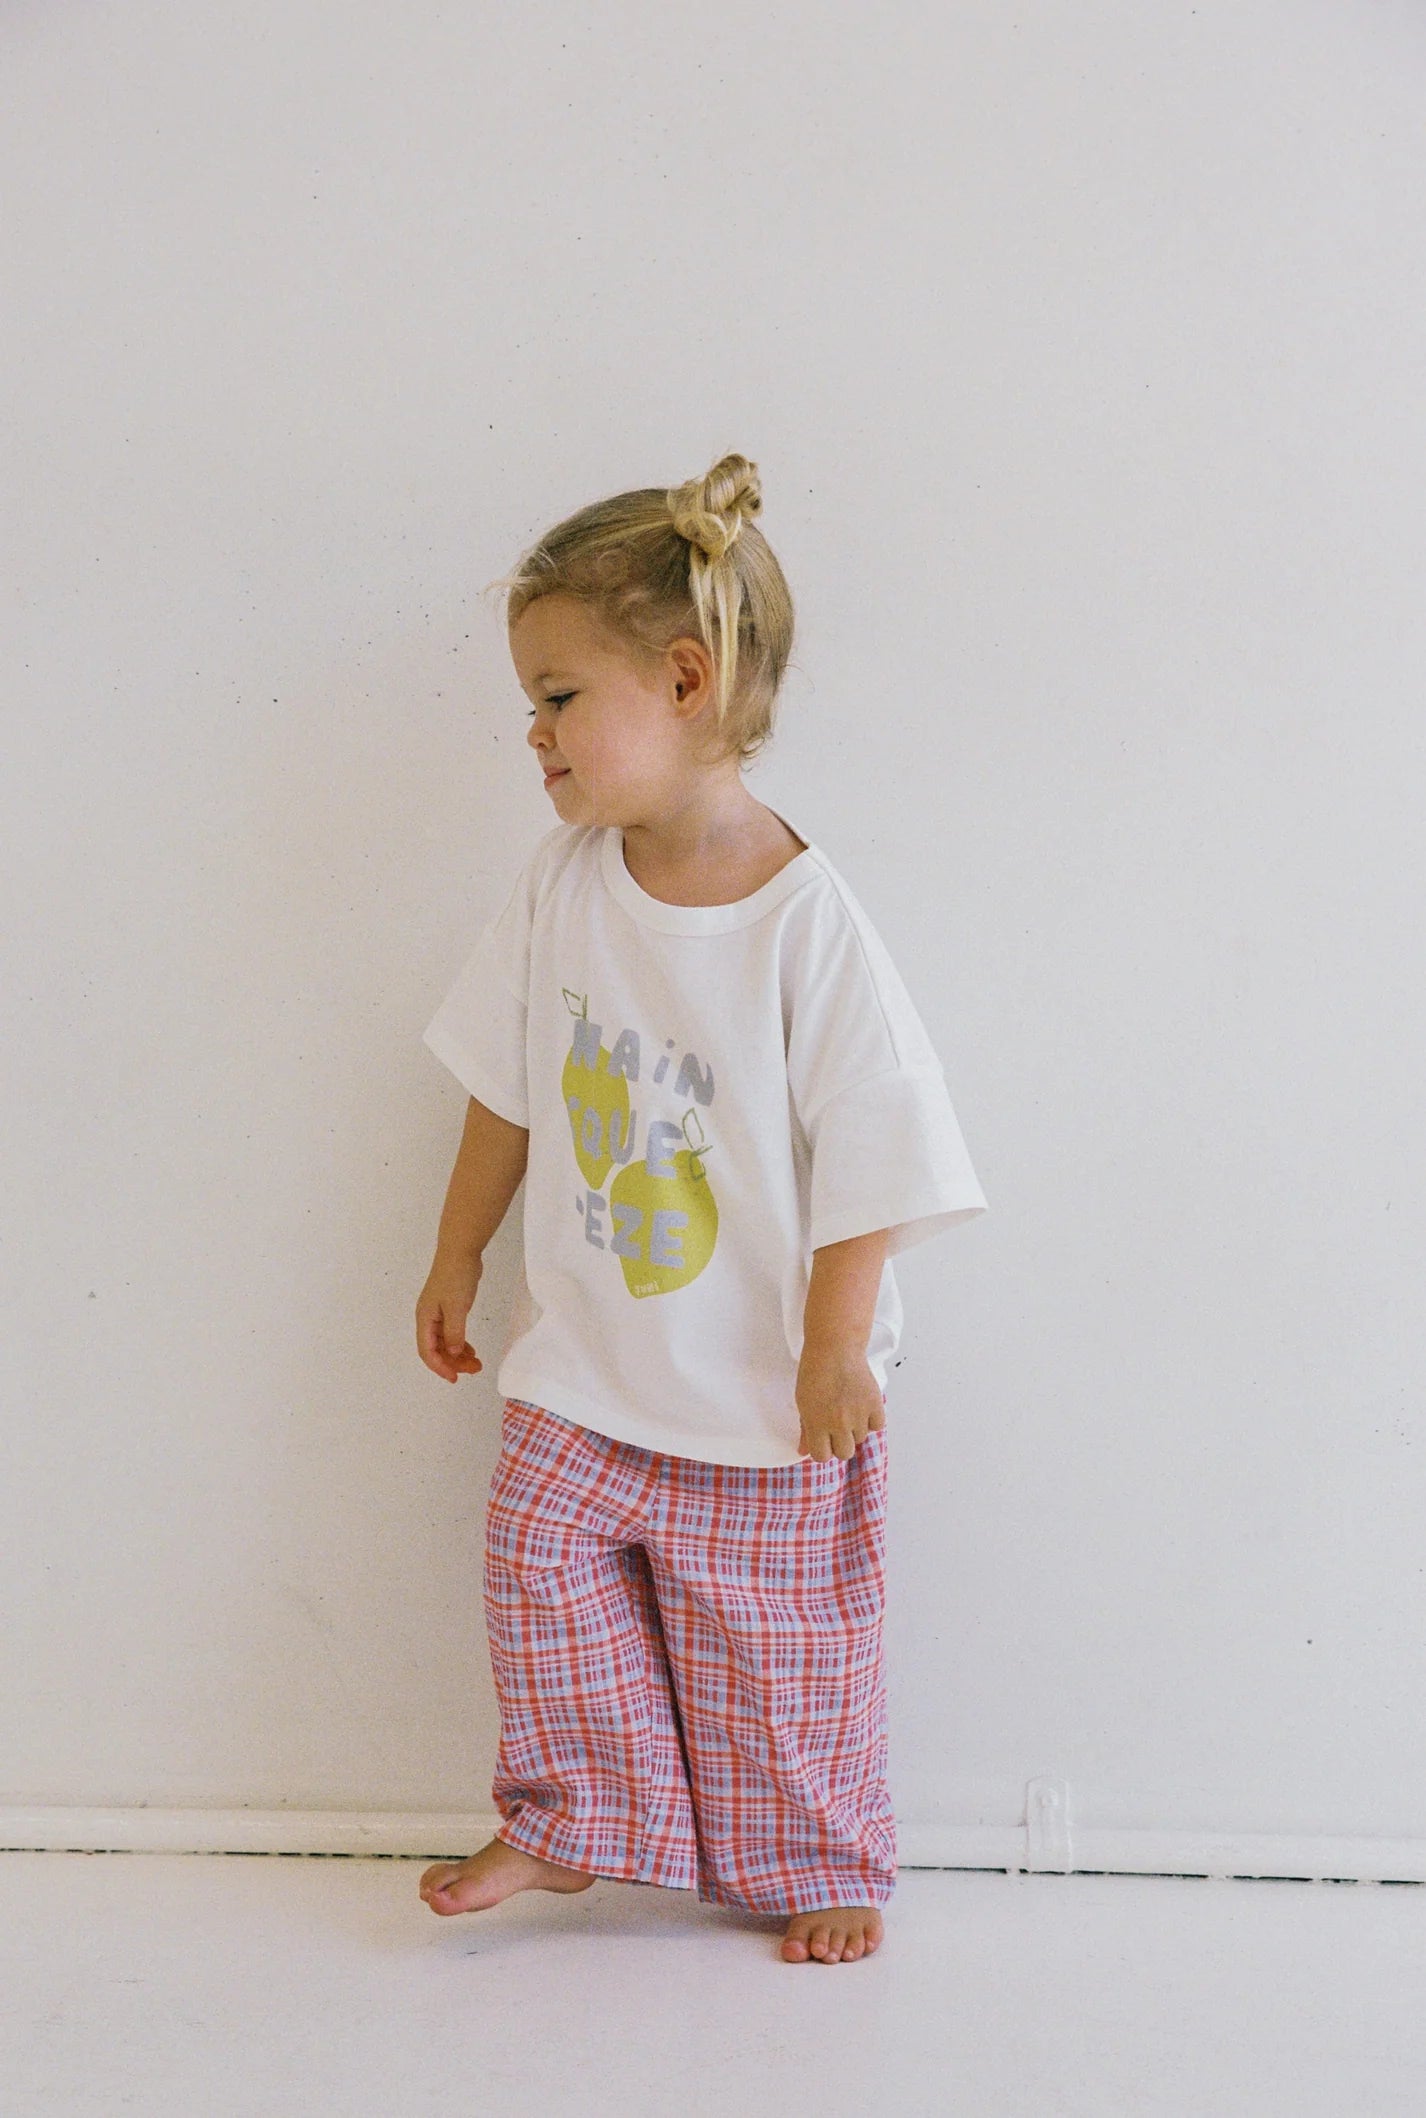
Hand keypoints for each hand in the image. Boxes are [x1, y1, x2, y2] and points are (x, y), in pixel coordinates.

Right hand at [416, 1253, 484, 1382]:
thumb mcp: (456, 1307)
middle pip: (436, 1349)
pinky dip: (460, 1342)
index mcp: (425, 1318)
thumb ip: (455, 1332)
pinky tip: (470, 1349)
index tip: (455, 1378)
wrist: (461, 1251)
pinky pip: (451, 1332)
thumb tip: (454, 1353)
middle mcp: (428, 1318)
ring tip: (476, 1362)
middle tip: (474, 1369)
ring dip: (458, 1354)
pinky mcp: (448, 1308)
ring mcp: (438, 1313)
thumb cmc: (456, 1277)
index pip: (427, 1351)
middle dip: (452, 1362)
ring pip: (445, 1342)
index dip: (440, 1367)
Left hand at [795, 1345, 885, 1460]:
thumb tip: (803, 1450)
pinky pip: (877, 1426)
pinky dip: (871, 1419)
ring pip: (861, 1438)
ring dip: (855, 1428)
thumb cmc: (815, 1371)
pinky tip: (862, 1405)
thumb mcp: (802, 1401)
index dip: (822, 1449)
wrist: (836, 1347)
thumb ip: (805, 1429)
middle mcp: (839, 1423)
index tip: (822, 1439)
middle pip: (845, 1453)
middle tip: (837, 1425)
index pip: (822, 1456)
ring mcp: (859, 1415)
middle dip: (840, 1442)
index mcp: (816, 1423)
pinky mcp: (875, 1404)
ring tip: (848, 1407)